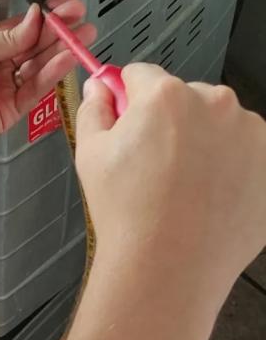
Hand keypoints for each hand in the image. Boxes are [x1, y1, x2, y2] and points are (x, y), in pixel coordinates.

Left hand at [0, 0, 95, 163]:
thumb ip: (5, 37)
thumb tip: (34, 20)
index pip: (23, 27)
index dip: (45, 16)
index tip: (64, 5)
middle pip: (37, 45)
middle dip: (60, 31)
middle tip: (80, 18)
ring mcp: (6, 87)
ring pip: (41, 66)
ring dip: (62, 51)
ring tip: (82, 36)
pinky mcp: (11, 109)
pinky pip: (36, 89)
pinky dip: (52, 73)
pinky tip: (65, 59)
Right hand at [77, 64, 265, 295]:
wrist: (170, 265)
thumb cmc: (129, 212)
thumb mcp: (89, 153)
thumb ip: (94, 108)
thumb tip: (100, 88)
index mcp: (166, 95)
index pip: (141, 74)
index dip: (127, 97)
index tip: (125, 118)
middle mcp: (215, 105)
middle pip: (184, 96)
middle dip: (168, 119)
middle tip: (152, 160)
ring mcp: (251, 135)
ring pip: (218, 123)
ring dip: (203, 140)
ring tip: (182, 182)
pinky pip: (245, 152)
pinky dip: (229, 166)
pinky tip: (207, 194)